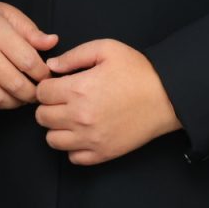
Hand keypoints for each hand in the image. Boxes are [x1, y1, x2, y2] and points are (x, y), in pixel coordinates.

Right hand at [0, 0, 58, 110]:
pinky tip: (2, 97)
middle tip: (37, 93)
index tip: (46, 77)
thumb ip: (30, 31)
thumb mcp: (6, 13)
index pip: (29, 62)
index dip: (43, 74)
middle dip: (32, 94)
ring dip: (15, 103)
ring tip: (21, 97)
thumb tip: (53, 43)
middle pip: (15, 85)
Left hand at [34, 39, 181, 165]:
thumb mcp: (106, 50)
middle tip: (63, 100)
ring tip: (71, 117)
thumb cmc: (138, 71)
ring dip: (57, 128)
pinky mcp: (103, 153)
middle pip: (42, 117)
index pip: (41, 93)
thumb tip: (51, 67)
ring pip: (52, 140)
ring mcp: (91, 138)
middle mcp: (80, 116)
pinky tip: (83, 133)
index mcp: (78, 89)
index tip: (57, 85)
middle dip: (48, 106)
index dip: (47, 86)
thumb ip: (73, 56)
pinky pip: (73, 158)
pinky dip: (73, 147)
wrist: (167, 97)